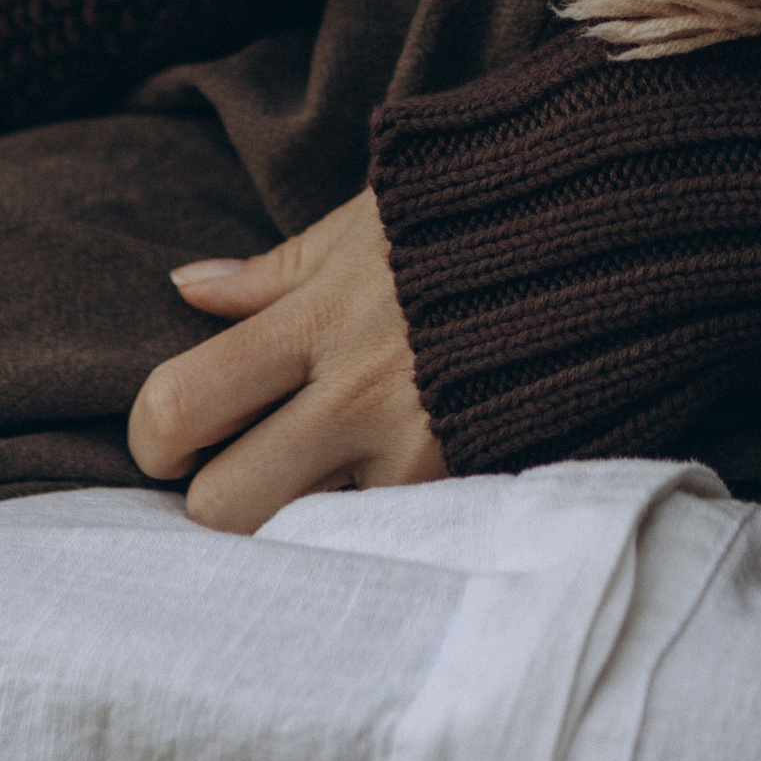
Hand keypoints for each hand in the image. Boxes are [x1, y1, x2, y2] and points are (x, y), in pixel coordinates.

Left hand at [127, 190, 444, 531]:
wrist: (606, 237)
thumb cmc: (470, 220)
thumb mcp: (363, 227)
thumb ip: (271, 273)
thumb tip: (187, 288)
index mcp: (319, 320)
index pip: (183, 404)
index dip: (154, 432)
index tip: (171, 433)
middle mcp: (360, 397)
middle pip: (225, 506)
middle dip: (214, 497)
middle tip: (237, 467)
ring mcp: (419, 454)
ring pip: (303, 540)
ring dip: (296, 516)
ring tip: (319, 475)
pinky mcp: (469, 486)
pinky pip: (387, 536)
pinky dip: (374, 520)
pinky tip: (385, 483)